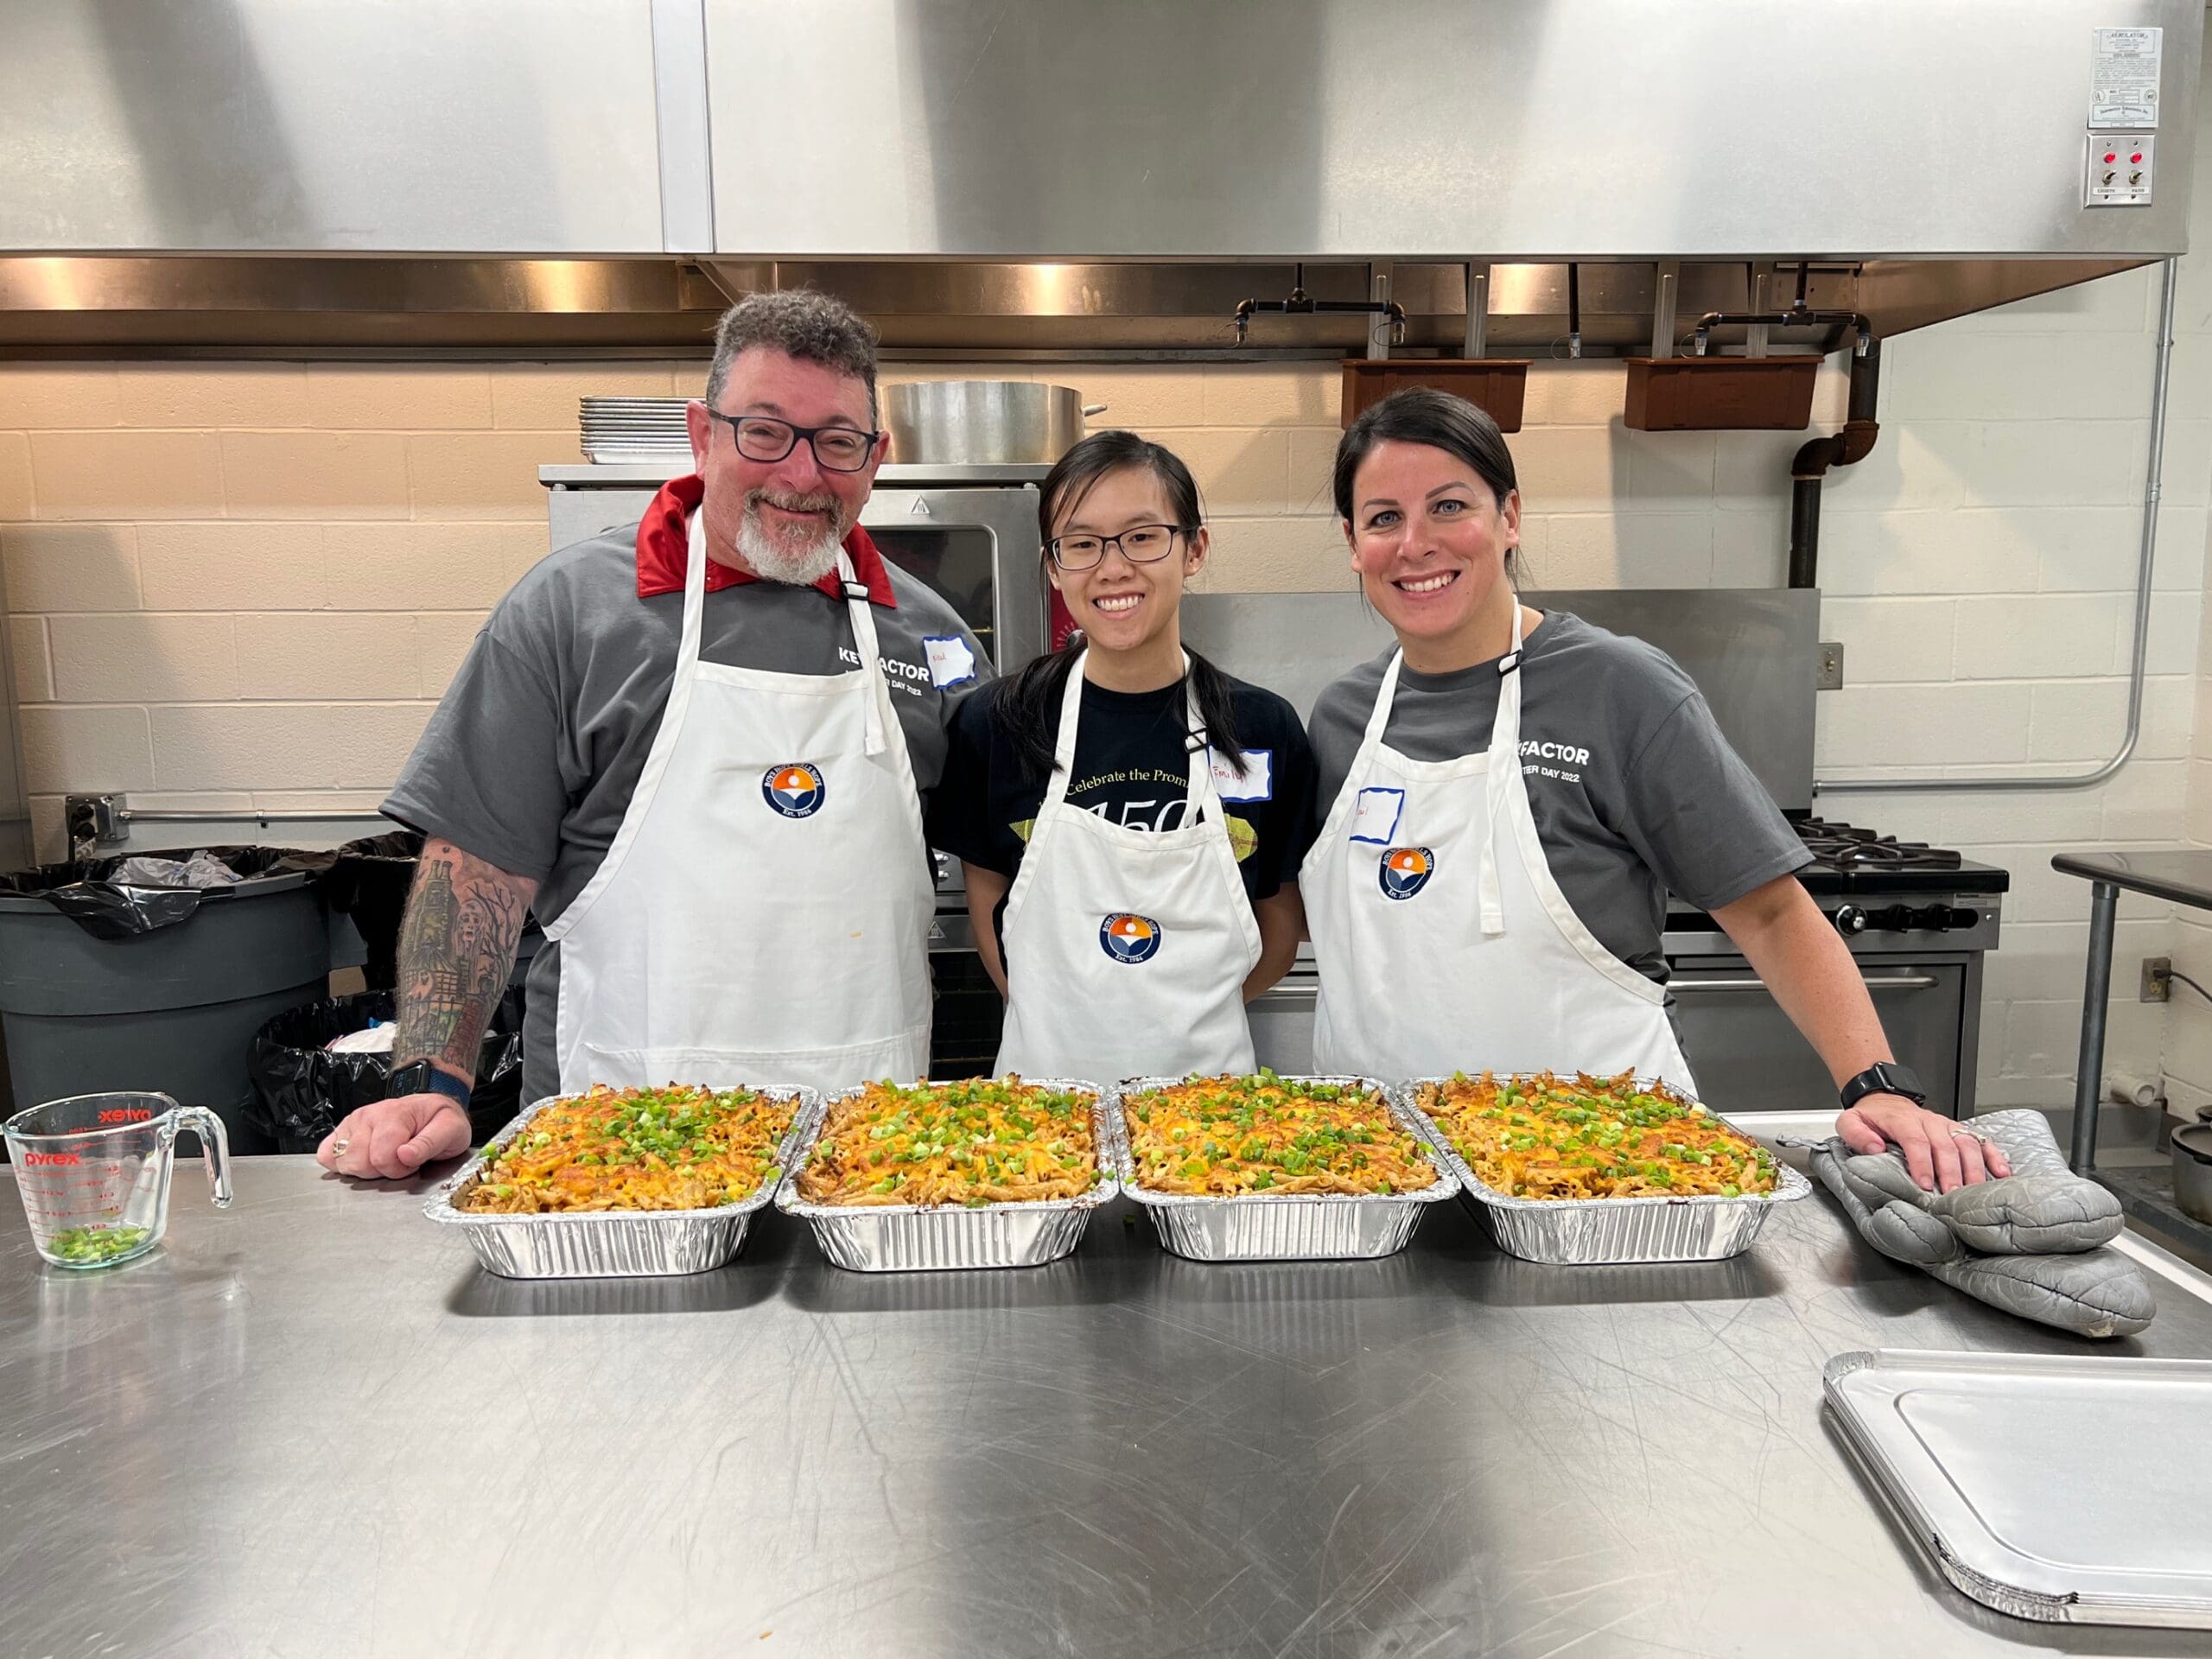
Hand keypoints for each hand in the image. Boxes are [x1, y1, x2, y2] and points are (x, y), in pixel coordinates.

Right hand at [316, 1095, 471, 1179]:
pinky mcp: (342, 1131)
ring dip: (364, 1169)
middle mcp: (368, 1116)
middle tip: (398, 1161)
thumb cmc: (439, 1119)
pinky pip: (326, 1155)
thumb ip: (429, 1144)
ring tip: (383, 1158)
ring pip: (342, 1162)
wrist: (429, 1108)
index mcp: (394, 1114)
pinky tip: (363, 1159)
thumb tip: (405, 1156)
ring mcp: (353, 1122)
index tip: (412, 1162)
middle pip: (359, 1162)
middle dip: (381, 1171)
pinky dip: (341, 1164)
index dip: (399, 1169)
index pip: (382, 1157)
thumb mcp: (451, 1130)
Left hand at [1836, 1093, 2010, 1193]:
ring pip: (1967, 1143)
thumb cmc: (1870, 1118)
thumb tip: (1874, 1148)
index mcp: (1902, 1119)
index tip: (1923, 1184)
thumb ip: (1857, 1135)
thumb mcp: (1850, 1122)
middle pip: (1945, 1146)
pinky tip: (2002, 1173)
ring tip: (1975, 1192)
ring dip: (1973, 1168)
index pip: (1915, 1140)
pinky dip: (1994, 1156)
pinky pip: (1981, 1140)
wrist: (1883, 1100)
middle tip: (1952, 1197)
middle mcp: (1929, 1120)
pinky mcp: (1959, 1130)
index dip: (1921, 1163)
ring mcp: (1947, 1125)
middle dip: (1950, 1173)